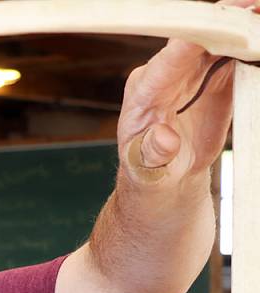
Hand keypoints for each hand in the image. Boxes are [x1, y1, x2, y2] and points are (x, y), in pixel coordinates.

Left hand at [117, 0, 259, 184]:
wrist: (166, 173)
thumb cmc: (147, 169)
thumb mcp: (146, 168)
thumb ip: (152, 153)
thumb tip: (165, 139)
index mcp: (145, 89)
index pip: (171, 55)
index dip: (197, 37)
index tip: (222, 24)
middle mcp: (167, 71)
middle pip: (199, 35)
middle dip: (227, 20)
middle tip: (256, 10)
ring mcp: (192, 70)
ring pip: (222, 37)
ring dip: (245, 26)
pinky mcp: (215, 75)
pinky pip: (236, 51)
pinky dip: (252, 43)